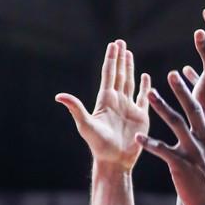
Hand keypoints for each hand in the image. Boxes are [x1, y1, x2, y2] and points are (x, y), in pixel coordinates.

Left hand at [56, 41, 149, 171]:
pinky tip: (146, 77)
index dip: (111, 58)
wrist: (114, 161)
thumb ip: (75, 108)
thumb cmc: (99, 146)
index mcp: (105, 100)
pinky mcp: (141, 117)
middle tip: (121, 42)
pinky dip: (145, 86)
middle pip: (119, 74)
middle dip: (120, 58)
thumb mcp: (85, 125)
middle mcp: (117, 101)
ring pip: (130, 83)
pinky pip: (144, 98)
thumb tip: (59, 96)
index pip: (108, 74)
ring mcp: (129, 108)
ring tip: (129, 54)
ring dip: (130, 68)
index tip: (113, 44)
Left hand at [137, 72, 204, 204]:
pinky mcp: (180, 164)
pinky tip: (138, 137)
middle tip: (171, 75)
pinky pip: (162, 150)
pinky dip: (149, 143)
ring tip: (150, 92)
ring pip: (176, 123)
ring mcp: (194, 152)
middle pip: (195, 110)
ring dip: (162, 106)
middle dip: (183, 90)